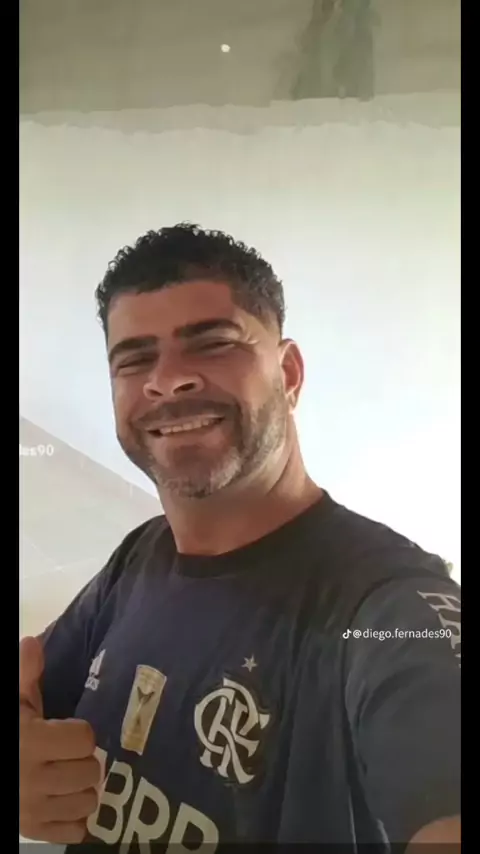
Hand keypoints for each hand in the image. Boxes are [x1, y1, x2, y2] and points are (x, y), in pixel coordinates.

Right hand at [19, 636, 100, 843]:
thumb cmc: (6, 731)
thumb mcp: (12, 702)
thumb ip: (24, 674)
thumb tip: (31, 642)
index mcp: (29, 741)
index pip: (84, 739)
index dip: (79, 733)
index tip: (66, 730)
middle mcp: (32, 779)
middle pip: (90, 771)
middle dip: (84, 760)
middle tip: (70, 755)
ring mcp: (32, 810)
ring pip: (87, 802)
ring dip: (83, 789)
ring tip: (68, 776)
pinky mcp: (32, 831)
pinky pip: (74, 830)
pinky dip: (74, 818)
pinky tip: (63, 801)